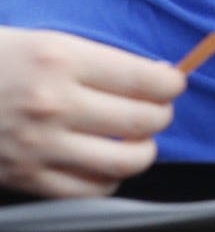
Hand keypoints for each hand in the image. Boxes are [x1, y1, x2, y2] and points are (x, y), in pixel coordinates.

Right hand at [0, 27, 181, 196]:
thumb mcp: (33, 41)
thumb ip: (88, 60)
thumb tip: (151, 77)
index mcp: (58, 59)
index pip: (147, 80)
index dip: (171, 84)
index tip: (171, 84)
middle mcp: (54, 103)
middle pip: (145, 121)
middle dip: (161, 116)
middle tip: (156, 111)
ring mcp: (40, 145)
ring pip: (128, 161)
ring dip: (143, 151)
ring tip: (135, 141)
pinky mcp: (27, 177)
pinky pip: (93, 190)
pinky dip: (109, 180)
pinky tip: (103, 165)